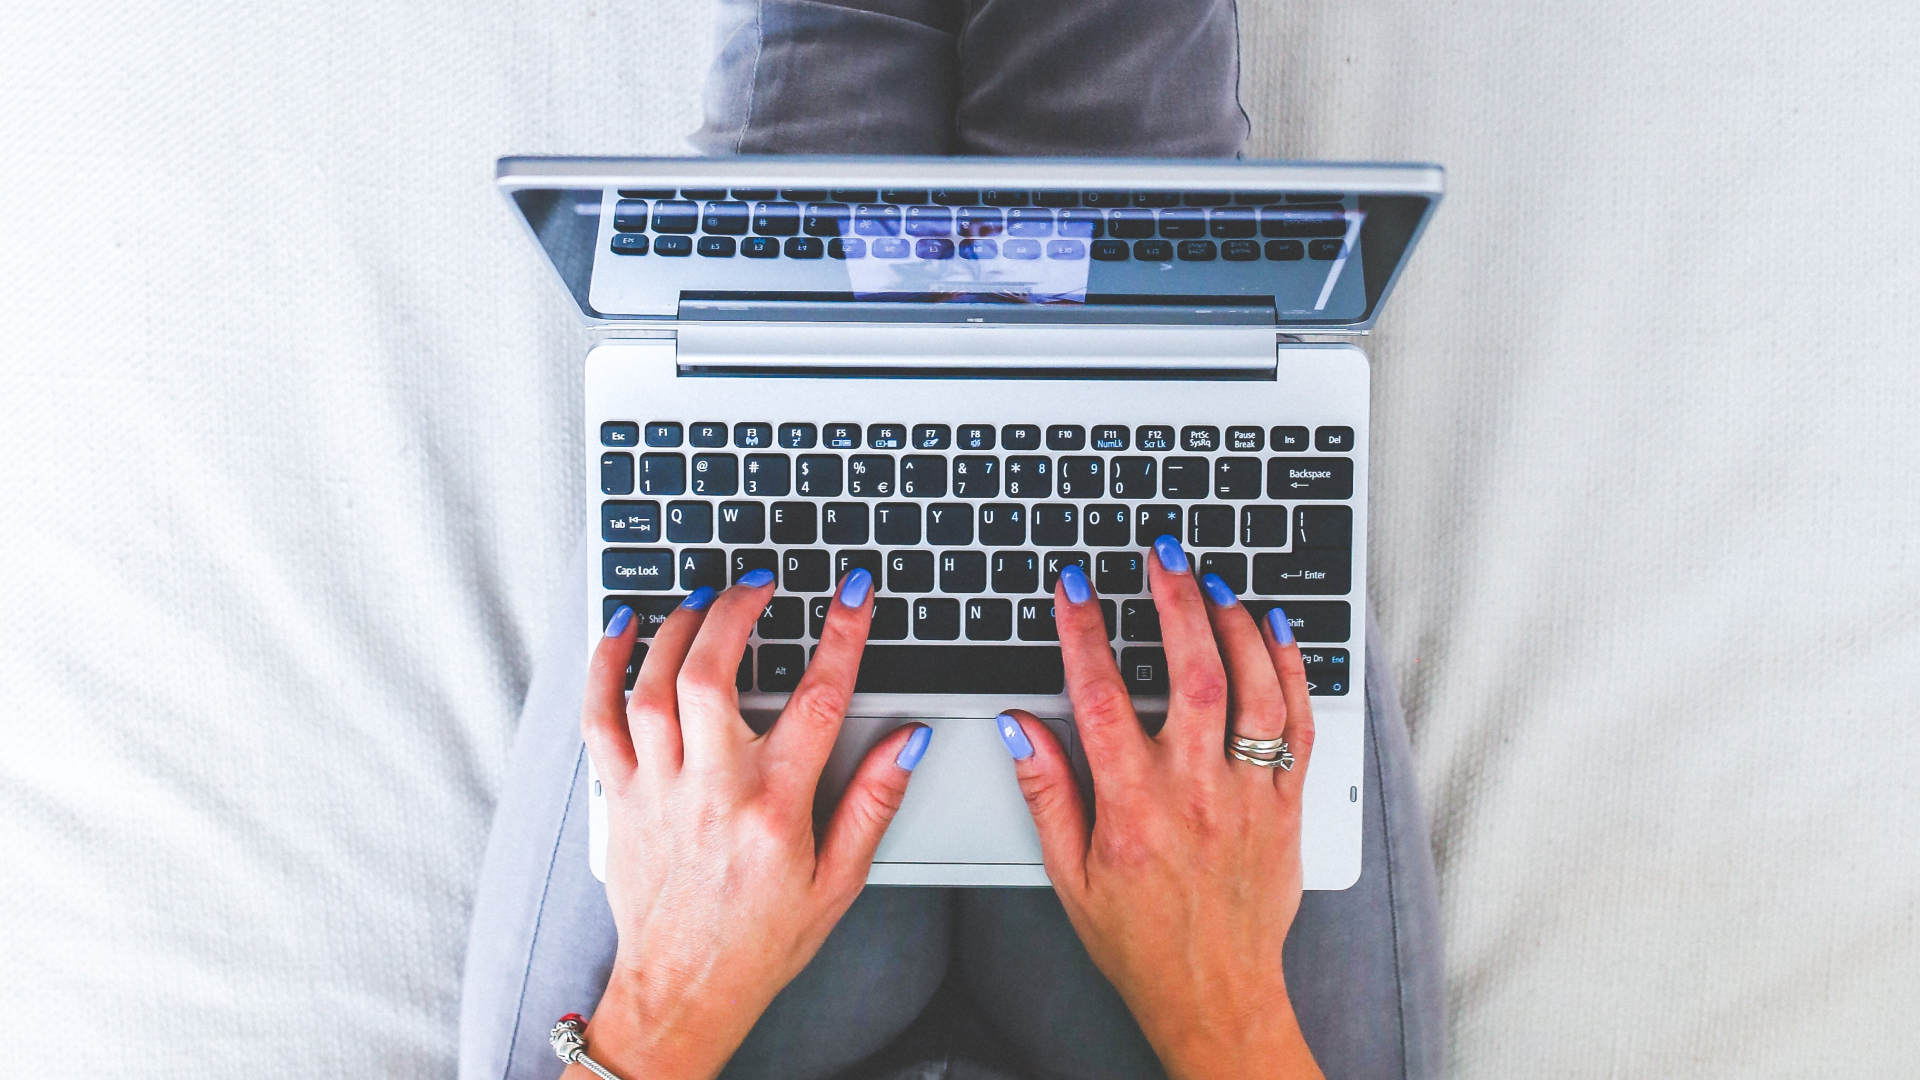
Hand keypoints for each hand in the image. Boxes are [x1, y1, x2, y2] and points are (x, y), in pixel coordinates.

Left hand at [574, 568, 928, 1079]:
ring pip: (652, 687)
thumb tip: (909, 741)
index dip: (841, 635)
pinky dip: (606, 665)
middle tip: (760, 583)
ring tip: (705, 598)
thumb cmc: (761, 939)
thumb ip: (874, 802)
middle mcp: (711, 789)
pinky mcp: (619, 797)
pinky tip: (623, 628)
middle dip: (736, 612)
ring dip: (677, 629)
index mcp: (774, 807)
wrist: (683, 991)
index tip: (853, 592)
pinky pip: (599, 718)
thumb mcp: (840, 880)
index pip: (817, 701)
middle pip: (712, 674)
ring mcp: (657, 790)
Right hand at [1001, 537, 1322, 1079]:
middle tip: (1163, 556)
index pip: (1101, 697)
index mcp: (1134, 806)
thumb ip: (1047, 793)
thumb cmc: (1140, 941)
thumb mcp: (1069, 875)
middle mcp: (1196, 792)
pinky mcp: (1287, 804)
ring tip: (1213, 582)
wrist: (1216, 994)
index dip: (1084, 632)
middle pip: (1193, 674)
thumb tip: (1021, 728)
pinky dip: (1291, 670)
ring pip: (1254, 690)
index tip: (1074, 587)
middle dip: (1177, 602)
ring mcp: (1250, 795)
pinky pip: (1298, 725)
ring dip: (1236, 625)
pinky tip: (1276, 632)